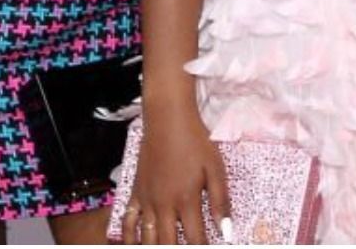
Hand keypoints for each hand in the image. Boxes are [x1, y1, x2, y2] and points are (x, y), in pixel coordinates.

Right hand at [120, 114, 231, 243]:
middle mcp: (164, 206)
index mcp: (186, 201)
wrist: (167, 120)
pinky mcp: (135, 193)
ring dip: (155, 247)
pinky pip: (128, 221)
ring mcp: (146, 201)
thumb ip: (221, 202)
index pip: (195, 239)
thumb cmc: (195, 142)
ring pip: (147, 238)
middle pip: (169, 244)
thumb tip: (227, 232)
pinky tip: (133, 245)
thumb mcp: (215, 169)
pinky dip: (129, 237)